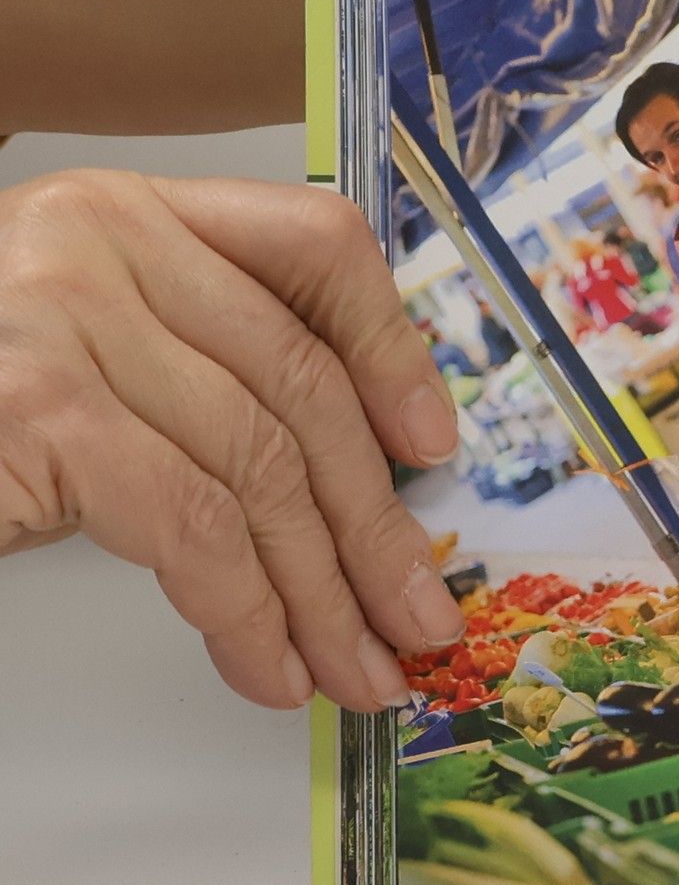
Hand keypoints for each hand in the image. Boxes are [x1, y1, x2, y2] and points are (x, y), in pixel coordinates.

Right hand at [0, 171, 468, 711]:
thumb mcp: (102, 362)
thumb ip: (206, 374)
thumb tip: (364, 483)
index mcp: (133, 212)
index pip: (313, 247)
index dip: (392, 349)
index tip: (432, 449)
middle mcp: (103, 239)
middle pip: (301, 387)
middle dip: (373, 525)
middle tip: (416, 619)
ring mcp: (65, 315)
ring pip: (259, 469)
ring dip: (321, 595)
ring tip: (356, 671)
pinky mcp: (39, 407)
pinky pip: (193, 527)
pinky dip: (246, 613)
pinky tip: (269, 668)